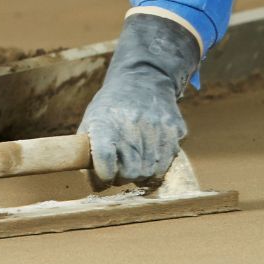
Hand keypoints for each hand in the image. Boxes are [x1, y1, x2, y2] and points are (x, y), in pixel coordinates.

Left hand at [78, 12, 200, 186]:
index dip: (105, 175)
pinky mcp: (175, 131)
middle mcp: (132, 126)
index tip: (105, 173)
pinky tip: (150, 151)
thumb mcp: (91, 121)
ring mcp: (157, 129)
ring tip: (135, 159)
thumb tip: (94, 184)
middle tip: (121, 167)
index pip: (105, 163)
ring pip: (151, 173)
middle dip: (124, 176)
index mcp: (105, 125)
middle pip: (131, 173)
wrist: (143, 79)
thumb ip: (87, 152)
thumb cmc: (112, 106)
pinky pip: (167, 163)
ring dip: (142, 172)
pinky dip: (158, 164)